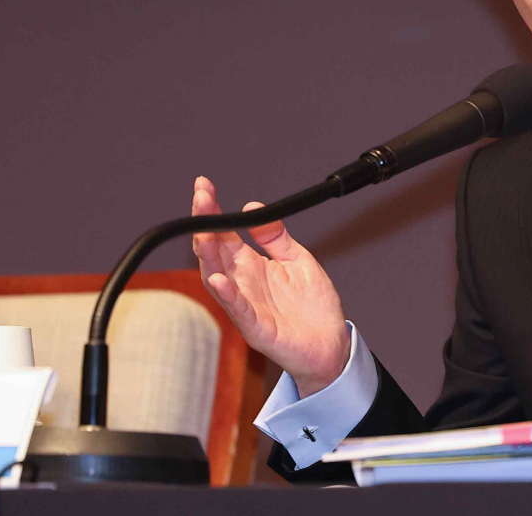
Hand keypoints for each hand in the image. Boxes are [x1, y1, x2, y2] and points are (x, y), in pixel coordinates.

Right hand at [191, 176, 350, 397]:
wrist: (330, 344)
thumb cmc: (312, 307)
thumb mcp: (298, 260)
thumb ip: (276, 237)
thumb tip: (255, 207)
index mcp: (252, 266)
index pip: (225, 233)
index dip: (214, 211)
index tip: (204, 187)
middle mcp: (244, 283)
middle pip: (215, 252)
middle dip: (205, 225)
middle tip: (200, 199)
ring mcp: (247, 306)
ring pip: (218, 279)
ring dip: (209, 257)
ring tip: (203, 233)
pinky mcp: (257, 328)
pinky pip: (238, 310)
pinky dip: (227, 295)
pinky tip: (219, 279)